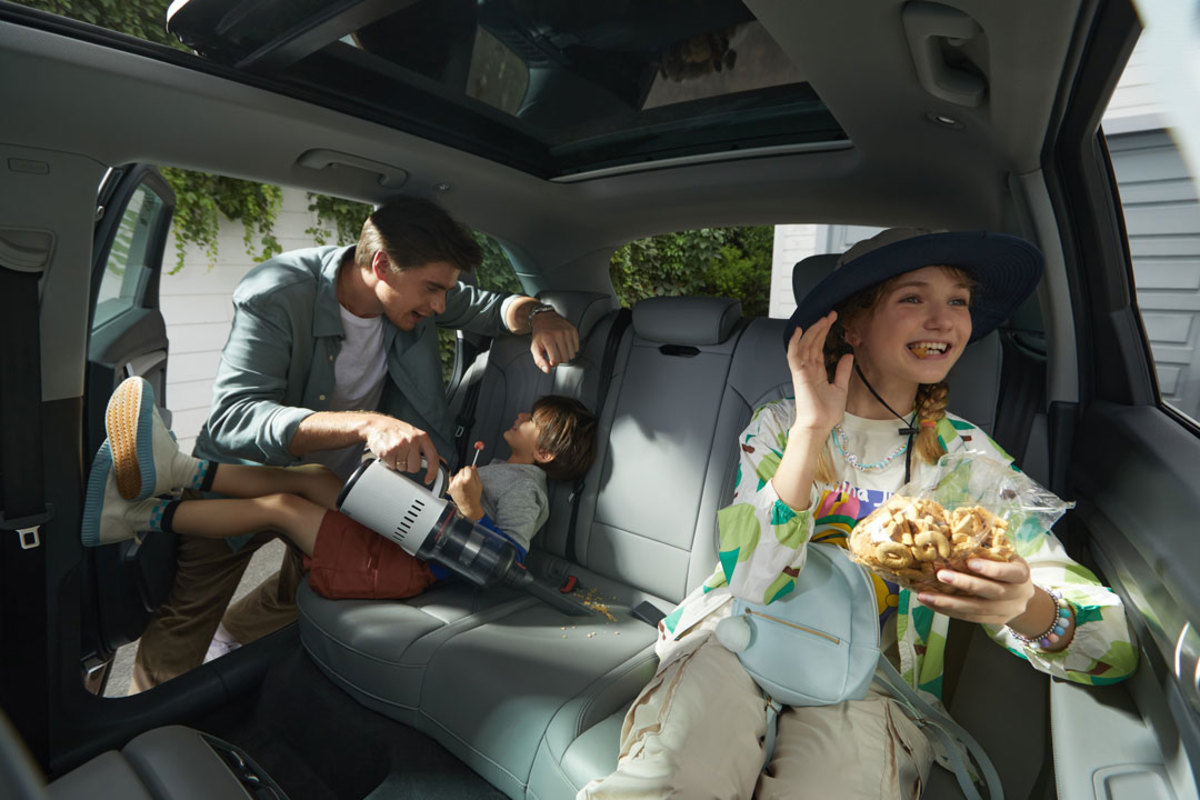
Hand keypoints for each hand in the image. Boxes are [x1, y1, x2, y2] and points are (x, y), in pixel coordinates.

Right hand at [362, 415, 438, 485]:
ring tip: (396, 452)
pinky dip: (390, 463)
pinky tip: (389, 453)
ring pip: (403, 468)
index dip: (433, 472)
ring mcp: (400, 446)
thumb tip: (442, 462)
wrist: (377, 425)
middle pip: (415, 468)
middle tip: (404, 455)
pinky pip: (392, 466)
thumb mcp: (416, 436)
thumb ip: (427, 450)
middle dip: (409, 465)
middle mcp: (412, 440)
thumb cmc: (397, 430)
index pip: (433, 458)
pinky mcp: (388, 452)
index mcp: (422, 437)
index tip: (429, 479)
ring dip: (399, 464)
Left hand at [448, 465, 483, 520]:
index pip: (467, 467)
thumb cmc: (474, 496)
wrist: (468, 506)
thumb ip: (475, 474)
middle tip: (468, 480)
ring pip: (457, 474)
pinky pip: (452, 478)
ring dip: (460, 477)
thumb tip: (474, 466)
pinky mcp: (450, 487)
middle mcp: (460, 481)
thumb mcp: (479, 484)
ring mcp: (454, 484)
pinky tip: (459, 486)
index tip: (471, 473)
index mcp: (468, 479)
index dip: (470, 470)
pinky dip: (455, 480)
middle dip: (465, 473)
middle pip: (461, 470)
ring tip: (464, 484)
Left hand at [529, 311, 579, 372]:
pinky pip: (576, 348)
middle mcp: (559, 334)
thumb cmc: (540, 335)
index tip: (550, 359)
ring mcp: (567, 331)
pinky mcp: (573, 330)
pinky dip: (571, 349)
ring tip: (560, 349)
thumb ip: (539, 361)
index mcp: (548, 339)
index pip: (556, 360)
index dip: (553, 363)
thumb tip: (548, 370)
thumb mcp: (535, 348)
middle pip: (565, 358)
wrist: (545, 318)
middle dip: (559, 359)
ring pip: (572, 354)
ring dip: (566, 355)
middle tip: (555, 353)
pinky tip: (565, 345)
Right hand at [787, 312, 852, 433]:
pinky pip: (793, 355)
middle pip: (812, 342)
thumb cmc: (826, 412)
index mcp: (816, 371)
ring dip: (812, 330)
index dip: (824, 332)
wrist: (819, 425)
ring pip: (804, 345)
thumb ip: (843, 371)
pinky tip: (798, 330)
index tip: (832, 320)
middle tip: (830, 314)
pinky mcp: (798, 374)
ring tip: (822, 319)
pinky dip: (794, 342)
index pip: (819, 346)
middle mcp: (808, 369)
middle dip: (821, 327)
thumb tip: (847, 355)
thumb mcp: (841, 387)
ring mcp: (802, 371)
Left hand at [915, 555, 1036, 625]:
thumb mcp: (1006, 555)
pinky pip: (968, 617)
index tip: (971, 562)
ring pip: (976, 609)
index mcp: (1022, 574)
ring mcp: (1005, 611)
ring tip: (925, 595)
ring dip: (948, 602)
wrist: (1022, 596)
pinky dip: (948, 611)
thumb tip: (956, 529)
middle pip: (991, 592)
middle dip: (964, 584)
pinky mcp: (993, 621)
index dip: (992, 569)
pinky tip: (931, 604)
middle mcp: (1016, 595)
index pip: (1011, 573)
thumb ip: (989, 546)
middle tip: (941, 575)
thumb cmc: (1007, 566)